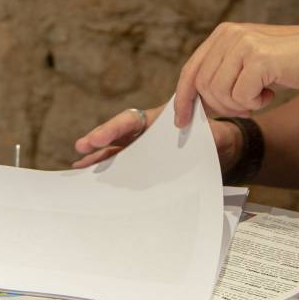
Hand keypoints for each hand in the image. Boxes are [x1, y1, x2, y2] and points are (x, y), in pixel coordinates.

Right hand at [72, 104, 242, 171]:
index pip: (131, 120)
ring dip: (97, 160)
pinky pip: (124, 168)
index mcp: (157, 120)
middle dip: (98, 141)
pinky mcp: (144, 166)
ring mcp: (142, 149)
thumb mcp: (213, 134)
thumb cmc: (213, 136)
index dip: (113, 128)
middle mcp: (144, 133)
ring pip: (115, 153)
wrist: (220, 149)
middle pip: (117, 136)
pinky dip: (109, 173)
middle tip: (81, 147)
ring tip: (78, 168)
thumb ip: (209, 134)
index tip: (98, 137)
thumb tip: (207, 137)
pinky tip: (92, 179)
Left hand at [172, 23, 298, 125]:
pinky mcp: (259, 58)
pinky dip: (255, 103)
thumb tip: (195, 103)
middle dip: (222, 106)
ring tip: (260, 96)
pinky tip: (270, 92)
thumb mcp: (248, 65)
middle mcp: (229, 34)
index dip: (183, 98)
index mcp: (223, 34)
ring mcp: (243, 44)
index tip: (181, 121)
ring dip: (240, 104)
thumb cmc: (287, 64)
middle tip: (246, 106)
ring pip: (220, 92)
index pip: (191, 69)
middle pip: (204, 85)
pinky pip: (241, 96)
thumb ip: (223, 75)